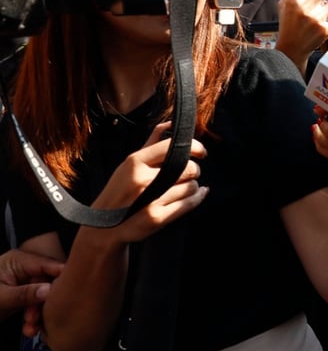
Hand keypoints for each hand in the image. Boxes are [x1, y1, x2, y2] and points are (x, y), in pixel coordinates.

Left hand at [0, 249, 62, 331]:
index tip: (71, 288)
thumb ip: (25, 293)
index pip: (46, 264)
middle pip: (47, 282)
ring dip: (38, 313)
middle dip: (44, 302)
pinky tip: (29, 329)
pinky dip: (33, 317)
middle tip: (38, 317)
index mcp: (19, 260)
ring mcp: (25, 282)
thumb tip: (50, 291)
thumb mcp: (1, 297)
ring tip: (31, 327)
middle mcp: (25, 268)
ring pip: (43, 295)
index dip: (60, 275)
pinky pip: (35, 304)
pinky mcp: (24, 295)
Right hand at [90, 121, 207, 244]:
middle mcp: (142, 180)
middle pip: (188, 168)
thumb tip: (171, 123)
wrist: (102, 227)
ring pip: (191, 187)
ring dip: (194, 186)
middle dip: (194, 170)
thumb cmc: (120, 190)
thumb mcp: (129, 164)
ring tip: (185, 187)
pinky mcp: (157, 218)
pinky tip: (198, 194)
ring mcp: (150, 200)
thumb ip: (152, 143)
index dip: (194, 148)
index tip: (201, 152)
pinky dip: (198, 197)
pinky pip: (189, 204)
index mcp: (135, 162)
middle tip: (191, 173)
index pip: (174, 147)